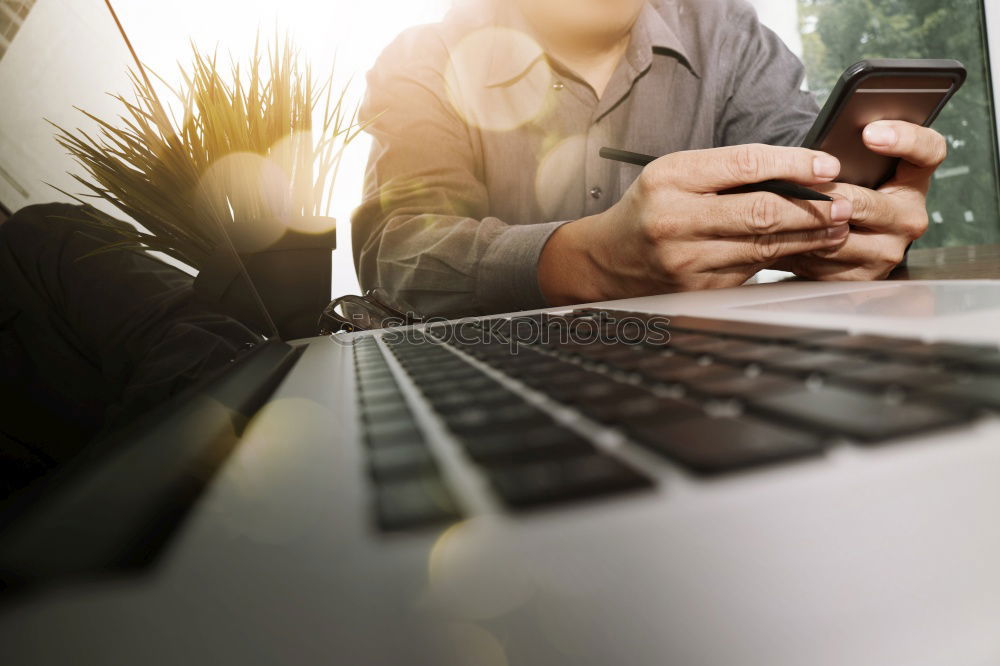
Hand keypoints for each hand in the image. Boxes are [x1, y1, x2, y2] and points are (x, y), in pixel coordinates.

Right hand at [538, 143, 852, 304]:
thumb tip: (796, 169)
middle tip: (846, 202)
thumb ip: (726, 170)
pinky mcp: (698, 288)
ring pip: (764, 246)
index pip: (744, 164)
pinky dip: (784, 258)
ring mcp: (686, 260)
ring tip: (837, 225)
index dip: (794, 164)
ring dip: (809, 235)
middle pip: (761, 211)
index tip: (828, 165)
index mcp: (670, 179)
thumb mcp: (676, 173)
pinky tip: (806, 248)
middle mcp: (675, 220)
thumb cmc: (650, 207)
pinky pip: (753, 271)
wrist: (609, 259)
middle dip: (812, 207)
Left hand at [773, 120, 946, 280]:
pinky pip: (827, 263)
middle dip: (830, 196)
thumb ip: (843, 154)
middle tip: (803, 188)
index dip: (904, 139)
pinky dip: (801, 248)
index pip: (929, 152)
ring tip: (780, 211)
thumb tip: (814, 148)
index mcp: (912, 180)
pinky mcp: (865, 275)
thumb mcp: (848, 170)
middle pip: (869, 204)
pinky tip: (783, 236)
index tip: (869, 133)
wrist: (828, 238)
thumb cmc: (839, 192)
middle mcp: (909, 216)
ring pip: (841, 237)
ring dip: (807, 225)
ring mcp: (890, 249)